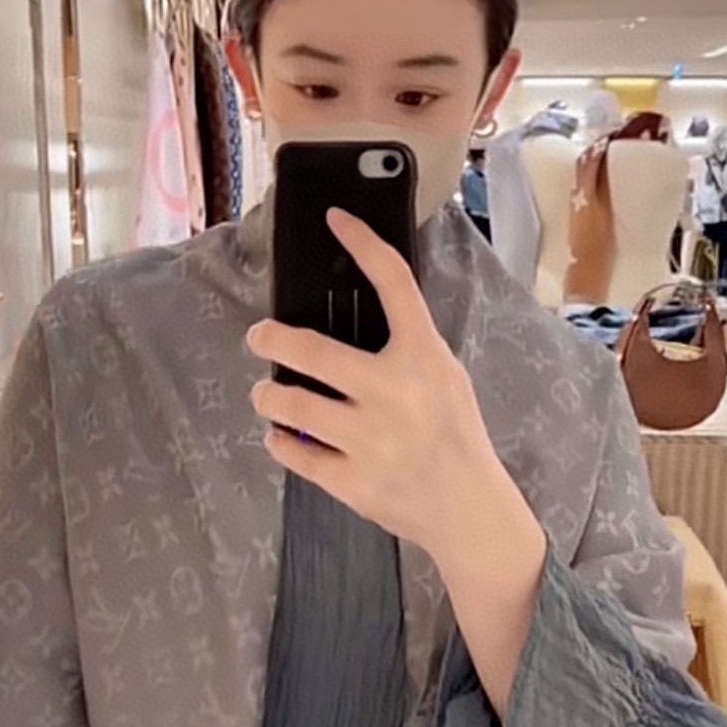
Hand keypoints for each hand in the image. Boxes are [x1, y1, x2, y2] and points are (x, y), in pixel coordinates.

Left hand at [246, 209, 514, 560]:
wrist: (467, 508)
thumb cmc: (452, 434)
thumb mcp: (443, 376)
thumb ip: (404, 347)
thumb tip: (342, 316)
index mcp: (422, 358)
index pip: (394, 284)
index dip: (363, 243)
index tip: (336, 219)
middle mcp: (394, 394)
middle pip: (310, 351)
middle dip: (269, 339)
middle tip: (259, 337)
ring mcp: (370, 440)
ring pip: (289, 405)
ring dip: (267, 397)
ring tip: (266, 396)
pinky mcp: (352, 481)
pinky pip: (292, 453)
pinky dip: (280, 441)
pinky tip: (282, 435)